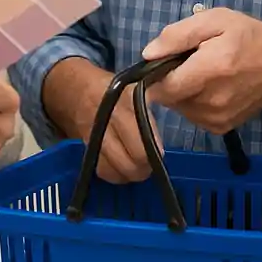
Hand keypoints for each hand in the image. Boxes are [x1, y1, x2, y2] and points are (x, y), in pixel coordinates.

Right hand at [42, 58, 160, 185]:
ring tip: (140, 168)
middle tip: (153, 164)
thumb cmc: (116, 90)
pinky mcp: (87, 148)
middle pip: (132, 158)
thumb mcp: (136, 86)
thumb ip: (156, 98)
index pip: (143, 135)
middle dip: (146, 166)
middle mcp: (109, 118)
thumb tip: (181, 109)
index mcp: (126, 101)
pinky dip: (116, 175)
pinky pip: (104, 171)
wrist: (79, 89)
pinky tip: (124, 169)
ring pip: (118, 168)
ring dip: (133, 173)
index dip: (155, 149)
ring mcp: (96, 135)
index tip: (160, 152)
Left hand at [141, 8, 261, 133]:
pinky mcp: (220, 129)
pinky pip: (191, 114)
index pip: (162, 86)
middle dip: (170, 79)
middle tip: (189, 60)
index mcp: (210, 70)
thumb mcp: (215, 20)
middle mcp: (211, 101)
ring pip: (177, 107)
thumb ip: (178, 35)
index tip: (164, 59)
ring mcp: (216, 119)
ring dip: (181, 90)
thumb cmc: (249, 37)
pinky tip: (210, 86)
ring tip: (202, 71)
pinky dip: (193, 101)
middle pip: (167, 97)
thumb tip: (148, 54)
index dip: (154, 73)